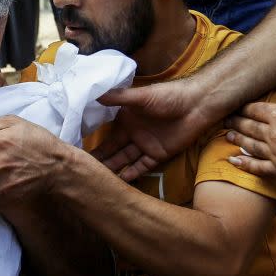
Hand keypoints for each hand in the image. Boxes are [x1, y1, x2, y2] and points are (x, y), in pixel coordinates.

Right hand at [92, 78, 213, 180]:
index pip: (106, 137)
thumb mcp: (141, 96)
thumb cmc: (168, 96)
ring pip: (126, 161)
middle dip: (100, 162)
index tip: (77, 156)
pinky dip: (133, 174)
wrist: (197, 104)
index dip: (93, 146)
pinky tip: (121, 181)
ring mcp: (146, 146)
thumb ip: (118, 98)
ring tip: (98, 180)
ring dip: (113, 169)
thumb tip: (93, 94)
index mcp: (125, 121)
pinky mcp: (159, 155)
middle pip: (113, 152)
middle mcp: (133, 134)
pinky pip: (143, 166)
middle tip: (83, 174)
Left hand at [225, 86, 275, 179]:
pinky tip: (234, 160)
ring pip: (250, 146)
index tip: (236, 108)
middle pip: (249, 127)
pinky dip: (244, 164)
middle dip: (235, 122)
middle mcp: (275, 134)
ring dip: (237, 139)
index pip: (255, 110)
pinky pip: (258, 168)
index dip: (243, 108)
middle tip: (225, 120)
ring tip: (228, 135)